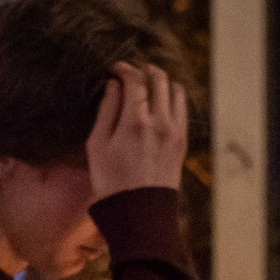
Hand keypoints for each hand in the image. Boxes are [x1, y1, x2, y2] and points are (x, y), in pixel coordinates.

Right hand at [86, 61, 188, 198]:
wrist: (139, 212)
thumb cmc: (111, 182)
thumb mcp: (97, 146)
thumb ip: (106, 111)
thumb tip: (113, 86)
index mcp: (134, 122)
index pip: (134, 80)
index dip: (125, 68)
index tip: (116, 68)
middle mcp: (159, 122)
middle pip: (158, 79)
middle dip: (145, 70)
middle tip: (134, 72)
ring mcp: (175, 131)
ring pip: (175, 90)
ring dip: (162, 82)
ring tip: (149, 84)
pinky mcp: (183, 140)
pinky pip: (182, 108)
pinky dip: (173, 98)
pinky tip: (162, 101)